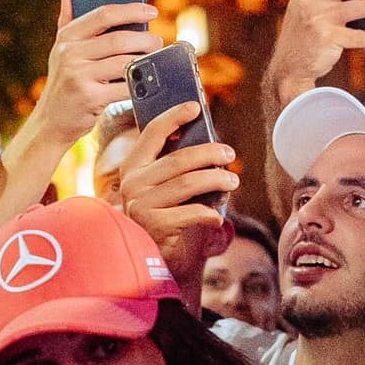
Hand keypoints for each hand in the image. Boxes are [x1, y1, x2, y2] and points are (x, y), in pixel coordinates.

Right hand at [29, 0, 162, 153]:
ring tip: (155, 61)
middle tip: (158, 42)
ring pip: (124, 63)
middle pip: (118, 39)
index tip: (152, 12)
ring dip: (145, 62)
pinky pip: (123, 87)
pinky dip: (139, 85)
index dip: (131, 10)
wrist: (50, 122)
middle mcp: (70, 54)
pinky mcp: (89, 97)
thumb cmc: (63, 84)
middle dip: (144, 39)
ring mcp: (78, 76)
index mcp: (67, 38)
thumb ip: (66, 23)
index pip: (103, 14)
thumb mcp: (60, 52)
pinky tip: (146, 83)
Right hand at [117, 104, 239, 302]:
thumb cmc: (160, 217)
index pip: (152, 134)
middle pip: (178, 159)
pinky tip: (217, 216)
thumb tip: (210, 147)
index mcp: (132, 168)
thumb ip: (174, 168)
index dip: (173, 117)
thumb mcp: (162, 188)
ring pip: (188, 183)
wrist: (147, 258)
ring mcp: (141, 205)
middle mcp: (132, 184)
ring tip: (232, 180)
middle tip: (229, 153)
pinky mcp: (154, 226)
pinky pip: (191, 212)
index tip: (195, 106)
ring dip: (216, 179)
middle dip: (209, 153)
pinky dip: (209, 213)